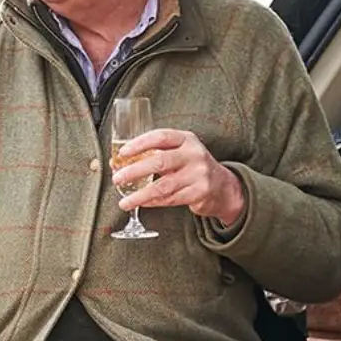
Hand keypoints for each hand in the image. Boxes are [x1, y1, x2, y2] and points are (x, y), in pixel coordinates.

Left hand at [114, 128, 245, 228]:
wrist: (222, 186)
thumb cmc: (192, 167)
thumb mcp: (179, 152)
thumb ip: (154, 154)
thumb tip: (118, 162)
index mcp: (186, 139)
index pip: (160, 137)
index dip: (139, 144)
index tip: (122, 153)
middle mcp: (194, 155)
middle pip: (160, 162)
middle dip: (134, 171)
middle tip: (117, 179)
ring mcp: (199, 174)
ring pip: (163, 186)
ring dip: (140, 195)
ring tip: (124, 202)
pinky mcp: (199, 193)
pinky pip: (170, 199)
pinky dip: (153, 203)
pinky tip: (141, 204)